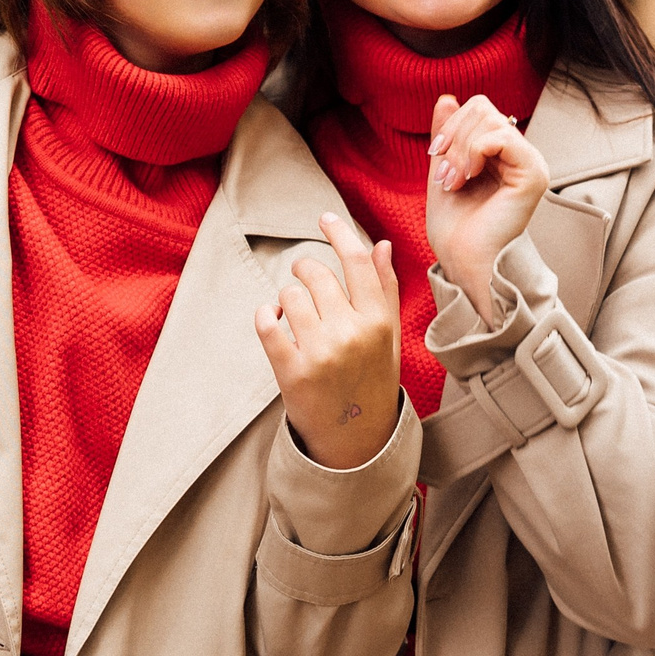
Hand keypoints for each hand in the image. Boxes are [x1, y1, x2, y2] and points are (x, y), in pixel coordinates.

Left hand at [253, 212, 401, 469]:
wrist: (355, 439)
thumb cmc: (372, 379)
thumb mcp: (389, 336)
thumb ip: (385, 289)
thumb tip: (382, 245)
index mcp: (379, 322)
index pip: (357, 260)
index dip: (339, 231)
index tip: (324, 216)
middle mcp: (351, 334)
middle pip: (316, 274)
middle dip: (304, 270)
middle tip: (301, 276)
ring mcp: (320, 354)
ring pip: (289, 296)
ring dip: (286, 299)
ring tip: (293, 314)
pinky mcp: (290, 372)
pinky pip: (266, 323)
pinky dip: (265, 316)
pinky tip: (274, 322)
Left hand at [422, 93, 550, 322]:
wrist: (464, 262)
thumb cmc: (455, 228)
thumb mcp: (442, 170)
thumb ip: (446, 135)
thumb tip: (446, 97)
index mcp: (504, 153)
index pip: (479, 108)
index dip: (451, 124)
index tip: (434, 155)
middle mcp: (521, 155)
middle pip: (483, 107)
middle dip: (452, 136)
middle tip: (444, 174)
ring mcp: (530, 163)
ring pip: (489, 119)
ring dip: (459, 150)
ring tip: (453, 182)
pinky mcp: (534, 174)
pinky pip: (501, 137)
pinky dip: (473, 152)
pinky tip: (467, 178)